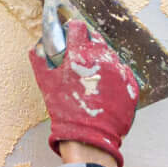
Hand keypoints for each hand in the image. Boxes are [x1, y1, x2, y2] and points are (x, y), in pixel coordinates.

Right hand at [30, 19, 138, 166]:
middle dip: (87, 45)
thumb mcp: (46, 84)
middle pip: (96, 39)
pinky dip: (114, 77)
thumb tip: (36, 48)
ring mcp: (119, 71)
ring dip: (101, 61)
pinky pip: (122, 72)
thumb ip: (40, 61)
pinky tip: (104, 89)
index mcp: (80, 54)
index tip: (71, 36)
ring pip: (110, 56)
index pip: (79, 28)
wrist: (90, 138)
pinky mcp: (131, 84)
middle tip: (80, 60)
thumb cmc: (66, 111)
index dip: (73, 30)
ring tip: (92, 79)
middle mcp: (103, 58)